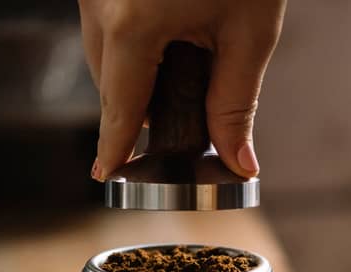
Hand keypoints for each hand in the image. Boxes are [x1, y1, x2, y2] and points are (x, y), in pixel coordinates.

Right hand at [79, 0, 285, 179]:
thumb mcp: (249, 33)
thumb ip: (237, 104)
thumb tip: (239, 162)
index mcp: (132, 24)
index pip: (119, 106)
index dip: (114, 146)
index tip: (106, 175)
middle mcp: (101, 3)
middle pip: (108, 83)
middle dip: (136, 111)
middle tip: (169, 129)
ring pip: (103, 53)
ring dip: (133, 77)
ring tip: (177, 82)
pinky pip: (106, 24)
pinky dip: (131, 45)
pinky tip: (167, 42)